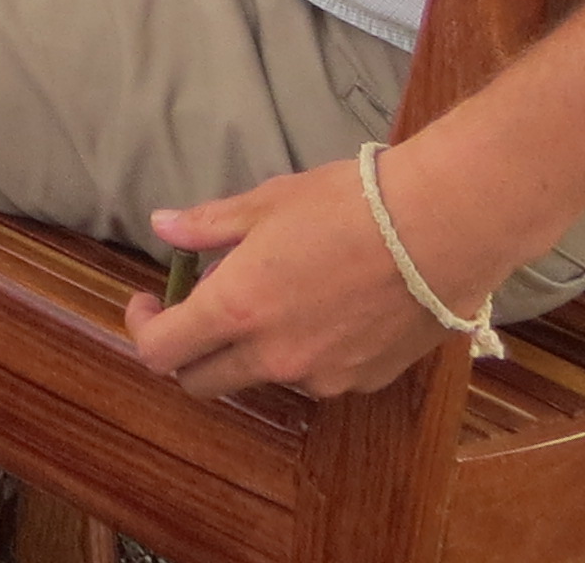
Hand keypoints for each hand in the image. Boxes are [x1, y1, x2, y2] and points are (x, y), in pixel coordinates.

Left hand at [122, 152, 511, 400]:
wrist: (441, 229)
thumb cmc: (349, 205)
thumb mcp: (267, 203)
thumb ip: (208, 225)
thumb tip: (162, 227)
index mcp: (237, 308)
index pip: (161, 352)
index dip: (143, 330)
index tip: (148, 302)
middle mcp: (273, 356)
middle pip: (202, 382)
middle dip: (188, 352)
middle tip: (198, 310)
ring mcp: (320, 377)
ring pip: (261, 377)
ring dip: (250, 349)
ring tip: (276, 295)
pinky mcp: (363, 382)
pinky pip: (314, 376)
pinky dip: (303, 352)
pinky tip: (327, 308)